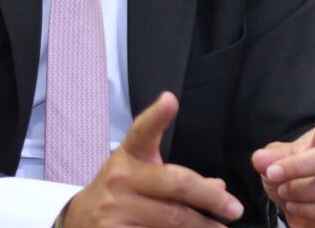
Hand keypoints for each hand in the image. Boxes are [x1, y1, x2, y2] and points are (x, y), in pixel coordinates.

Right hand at [63, 91, 243, 226]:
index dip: (156, 116)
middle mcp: (120, 178)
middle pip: (175, 184)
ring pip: (171, 218)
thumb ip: (177, 177)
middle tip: (234, 209)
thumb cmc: (120, 192)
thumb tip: (219, 187)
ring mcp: (114, 208)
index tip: (170, 100)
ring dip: (201, 226)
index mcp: (129, 155)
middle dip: (210, 198)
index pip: (142, 132)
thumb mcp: (141, 175)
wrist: (80, 220)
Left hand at [251, 59, 314, 227]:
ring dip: (301, 193)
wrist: (309, 212)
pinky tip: (300, 208)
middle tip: (274, 176)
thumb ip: (271, 158)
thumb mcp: (277, 163)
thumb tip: (261, 160)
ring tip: (287, 193)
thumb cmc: (296, 177)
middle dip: (300, 167)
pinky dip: (310, 212)